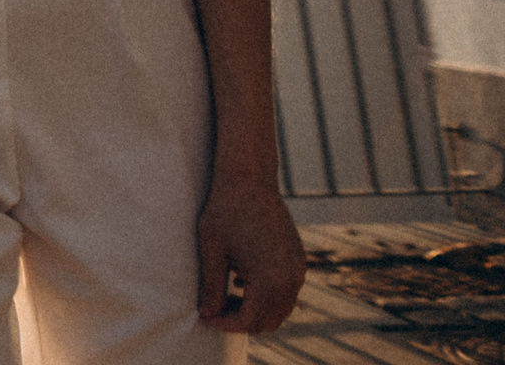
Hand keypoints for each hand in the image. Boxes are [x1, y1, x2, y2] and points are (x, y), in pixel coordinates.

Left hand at [195, 175, 302, 333]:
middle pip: (270, 321)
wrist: (250, 179)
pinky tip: (241, 279)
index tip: (206, 316)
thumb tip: (207, 313)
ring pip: (281, 308)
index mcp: (271, 279)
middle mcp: (292, 278)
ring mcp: (299, 269)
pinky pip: (287, 290)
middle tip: (216, 308)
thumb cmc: (226, 210)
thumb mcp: (212, 250)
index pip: (251, 321)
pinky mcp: (299, 259)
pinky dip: (267, 295)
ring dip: (256, 308)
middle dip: (242, 320)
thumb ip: (211, 285)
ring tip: (226, 294)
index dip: (226, 324)